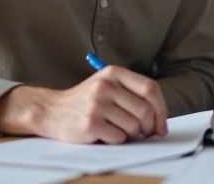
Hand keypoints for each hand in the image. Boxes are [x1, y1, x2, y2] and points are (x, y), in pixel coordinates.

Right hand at [0, 66, 168, 143]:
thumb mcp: (108, 86)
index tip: (161, 124)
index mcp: (114, 73)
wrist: (51, 110)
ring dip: (131, 134)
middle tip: (146, 133)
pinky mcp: (89, 124)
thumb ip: (133, 94)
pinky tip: (105, 134)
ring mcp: (96, 104)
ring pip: (133, 126)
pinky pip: (118, 138)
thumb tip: (160, 119)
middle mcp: (105, 85)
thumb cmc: (86, 101)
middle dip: (150, 126)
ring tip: (118, 130)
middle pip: (144, 110)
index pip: (150, 89)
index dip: (161, 109)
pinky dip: (116, 140)